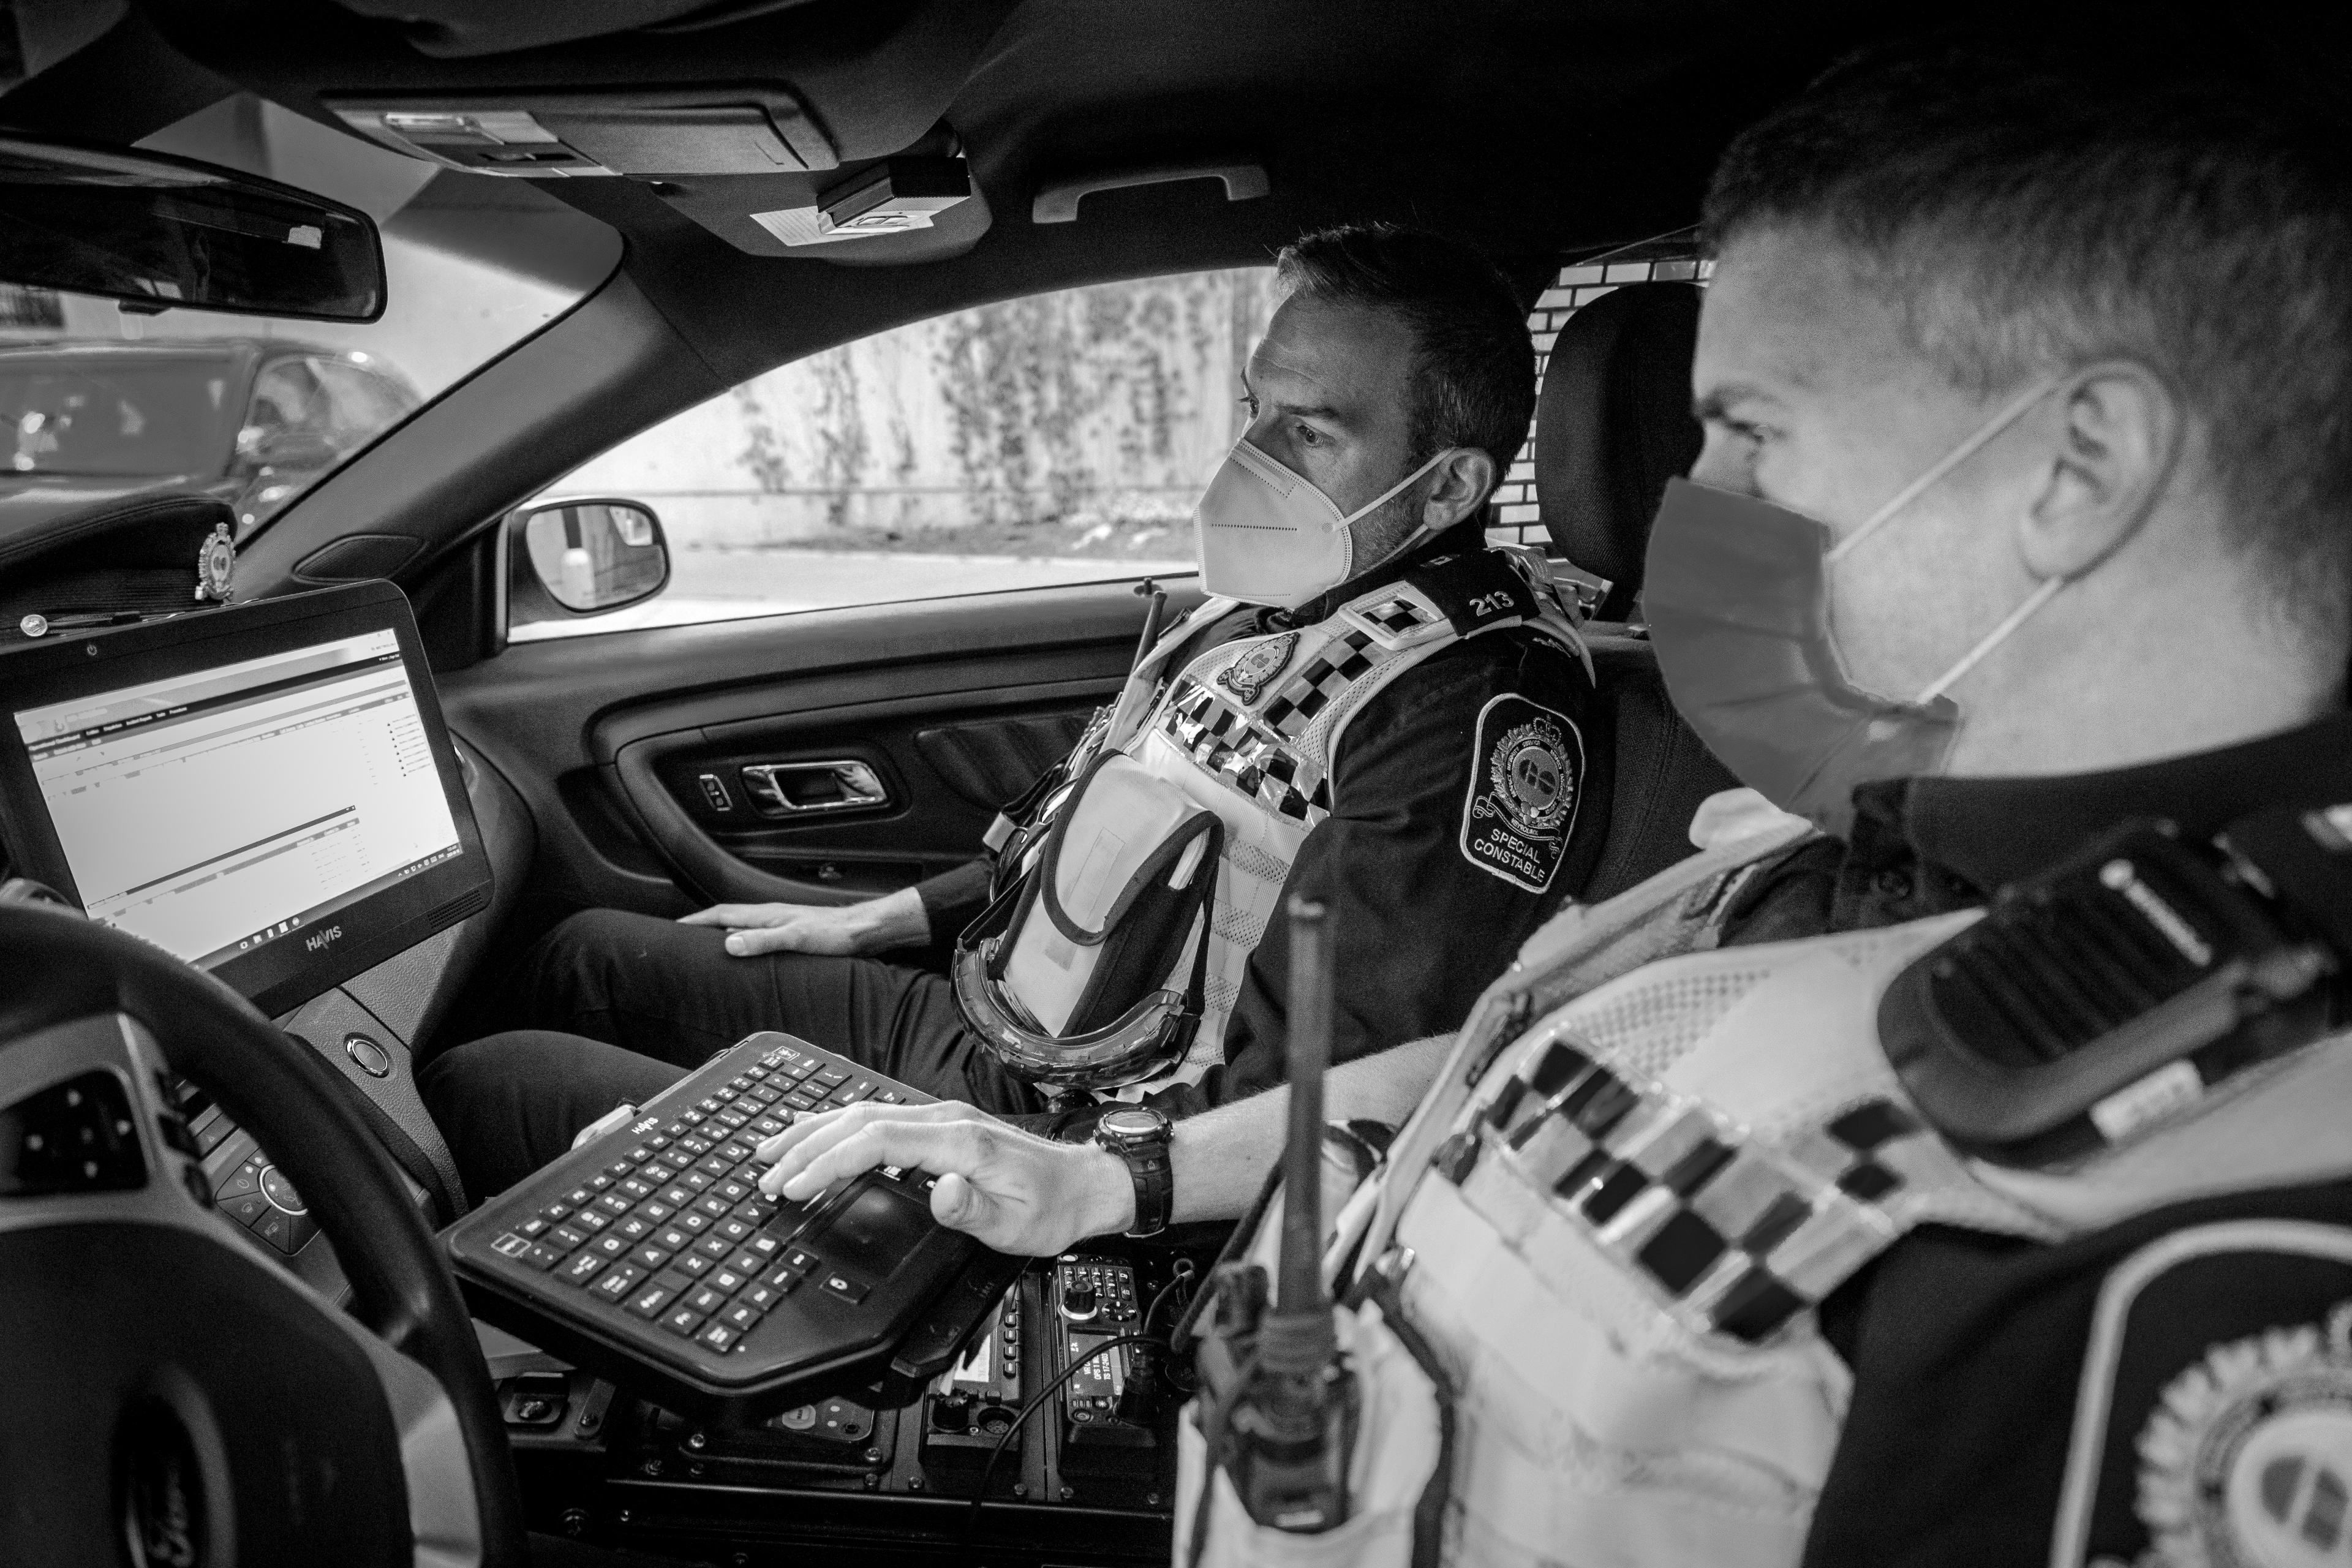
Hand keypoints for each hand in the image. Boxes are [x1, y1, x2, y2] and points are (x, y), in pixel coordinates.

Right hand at [677, 887, 927, 956]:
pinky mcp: (791, 935)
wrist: (864, 931)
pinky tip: (745, 958)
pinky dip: (743, 945)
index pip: (720, 913)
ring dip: (722, 937)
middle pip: (727, 920)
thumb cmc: (835, 933)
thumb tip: (728, 943)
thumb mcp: (796, 938)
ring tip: (704, 953)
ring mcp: (780, 924)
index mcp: (765, 914)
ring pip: (741, 929)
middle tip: (681, 942)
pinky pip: (757, 938)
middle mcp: (769, 916)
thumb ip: (764, 940)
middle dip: (702, 928)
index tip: (673, 929)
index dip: (695, 921)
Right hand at [754, 1100, 1135, 1256]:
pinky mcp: (942, 1125)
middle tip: (763, 1173)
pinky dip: (840, 1126)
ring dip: (815, 1130)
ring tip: (771, 1149)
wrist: (1085, 1184)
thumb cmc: (1052, 1208)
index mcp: (959, 1141)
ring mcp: (943, 1118)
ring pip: (865, 1113)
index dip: (829, 1162)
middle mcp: (946, 1120)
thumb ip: (974, 1210)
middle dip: (806, 1145)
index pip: (876, 1142)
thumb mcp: (1018, 1225)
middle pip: (859, 1121)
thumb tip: (940, 1190)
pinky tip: (820, 1135)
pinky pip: (879, 1118)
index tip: (793, 1186)